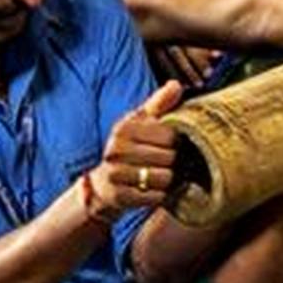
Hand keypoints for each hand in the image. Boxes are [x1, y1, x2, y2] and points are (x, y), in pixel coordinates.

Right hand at [83, 83, 184, 220]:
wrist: (105, 185)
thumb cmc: (130, 148)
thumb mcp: (141, 123)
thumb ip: (159, 104)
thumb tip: (176, 85)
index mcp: (123, 129)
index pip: (170, 135)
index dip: (176, 142)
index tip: (171, 145)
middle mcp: (115, 151)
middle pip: (169, 157)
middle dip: (174, 162)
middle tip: (169, 163)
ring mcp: (116, 175)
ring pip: (164, 178)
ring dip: (169, 180)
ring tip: (163, 176)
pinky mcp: (119, 197)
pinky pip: (156, 197)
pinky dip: (160, 195)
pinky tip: (154, 190)